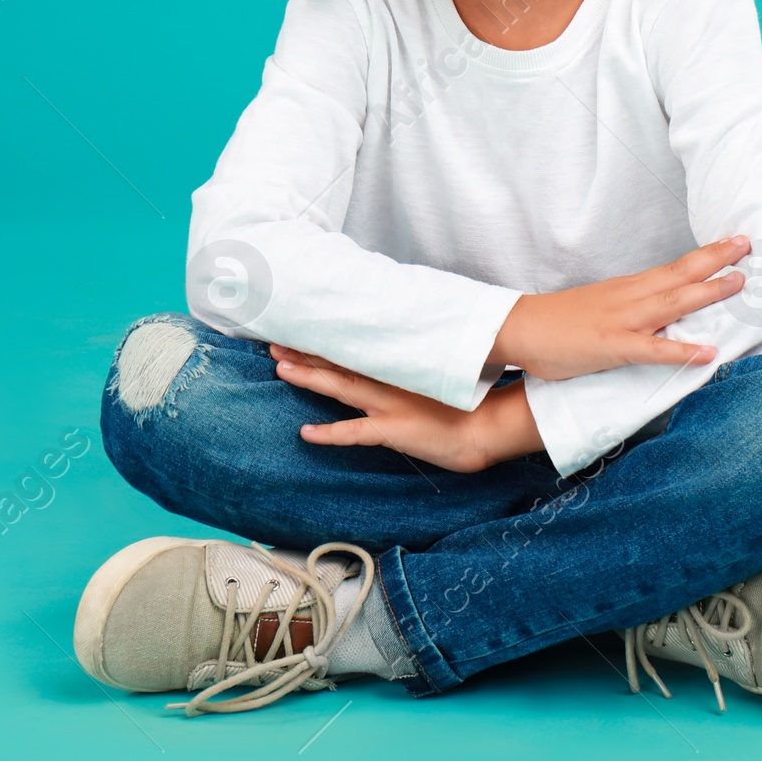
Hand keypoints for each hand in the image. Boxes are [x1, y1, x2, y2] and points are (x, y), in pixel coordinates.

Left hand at [270, 346, 542, 472]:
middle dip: (305, 352)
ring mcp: (389, 405)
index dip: (324, 340)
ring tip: (281, 367)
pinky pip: (355, 432)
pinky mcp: (393, 430)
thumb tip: (396, 353)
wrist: (486, 426)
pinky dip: (330, 433)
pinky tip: (306, 433)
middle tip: (275, 340)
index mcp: (398, 367)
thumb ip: (412, 363)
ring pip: (341, 387)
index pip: (353, 349)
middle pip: (339, 363)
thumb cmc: (464, 403)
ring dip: (310, 376)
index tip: (300, 327)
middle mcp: (389, 382)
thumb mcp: (437, 375)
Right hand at [488, 235, 751, 381]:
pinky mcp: (611, 346)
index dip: (706, 256)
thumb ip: (634, 308)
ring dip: (708, 291)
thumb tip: (664, 313)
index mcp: (628, 288)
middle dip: (715, 259)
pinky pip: (652, 349)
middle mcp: (630, 297)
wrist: (521, 328)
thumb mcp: (603, 308)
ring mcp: (621, 320)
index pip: (674, 267)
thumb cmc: (560, 322)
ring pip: (672, 302)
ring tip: (740, 282)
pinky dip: (681, 350)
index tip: (734, 243)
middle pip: (679, 273)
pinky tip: (707, 352)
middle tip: (747, 243)